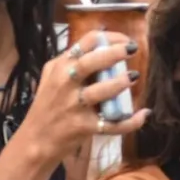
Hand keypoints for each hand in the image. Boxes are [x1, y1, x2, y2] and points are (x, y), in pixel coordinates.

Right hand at [20, 30, 147, 160]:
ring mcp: (74, 106)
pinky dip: (130, 121)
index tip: (126, 41)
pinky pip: (111, 124)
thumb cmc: (46, 105)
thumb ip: (71, 61)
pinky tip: (143, 114)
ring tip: (134, 76)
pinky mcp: (83, 127)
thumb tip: (102, 46)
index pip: (86, 42)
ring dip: (119, 83)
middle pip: (91, 62)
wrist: (35, 141)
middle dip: (114, 53)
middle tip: (133, 49)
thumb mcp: (51, 77)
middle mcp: (65, 83)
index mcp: (61, 66)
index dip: (110, 38)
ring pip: (99, 92)